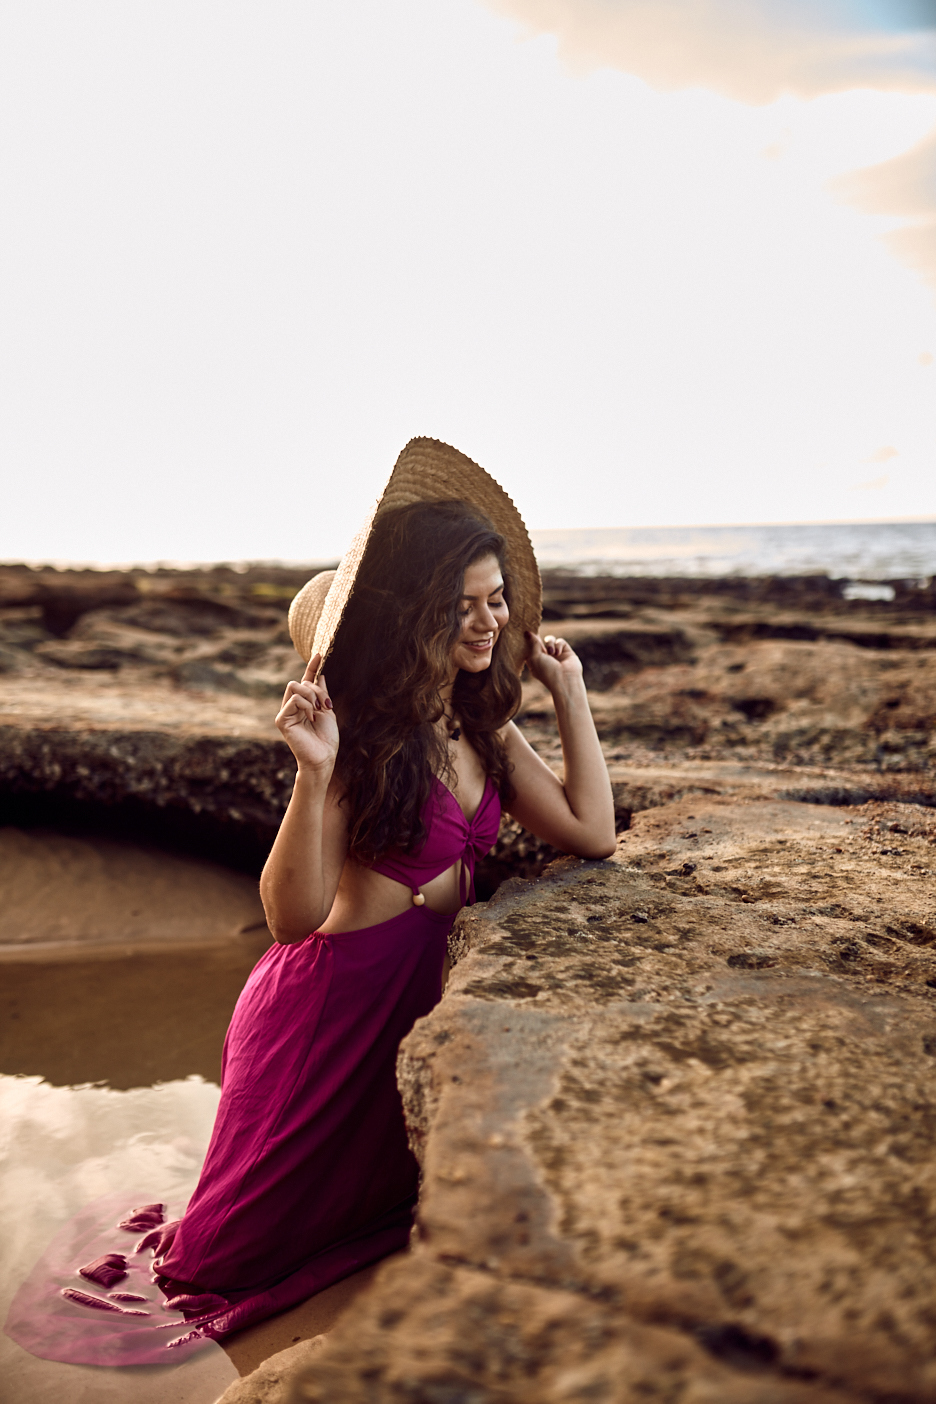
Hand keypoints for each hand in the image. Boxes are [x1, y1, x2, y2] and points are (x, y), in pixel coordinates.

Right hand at [275, 654, 338, 773]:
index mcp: (305, 703)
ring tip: (318, 711)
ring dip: (311, 696)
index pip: (306, 681)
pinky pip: (293, 700)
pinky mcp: (282, 720)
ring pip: (295, 687)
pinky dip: (305, 705)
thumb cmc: (326, 738)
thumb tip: (320, 675)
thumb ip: (322, 693)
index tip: (319, 654)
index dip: (312, 667)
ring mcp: (286, 712)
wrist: (324, 756)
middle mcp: (293, 706)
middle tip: (325, 705)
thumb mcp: (327, 710)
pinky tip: (311, 717)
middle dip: (315, 689)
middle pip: (299, 681)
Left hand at [524, 630, 582, 690]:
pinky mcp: (566, 652)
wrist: (565, 680)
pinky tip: (558, 654)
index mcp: (535, 661)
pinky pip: (560, 642)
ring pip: (550, 640)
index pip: (530, 648)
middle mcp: (545, 658)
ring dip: (549, 643)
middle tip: (536, 636)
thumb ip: (532, 643)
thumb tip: (527, 632)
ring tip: (551, 652)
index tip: (525, 633)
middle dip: (538, 639)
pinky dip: (558, 646)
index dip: (528, 641)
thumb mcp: (535, 657)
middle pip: (539, 642)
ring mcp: (556, 654)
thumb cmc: (547, 671)